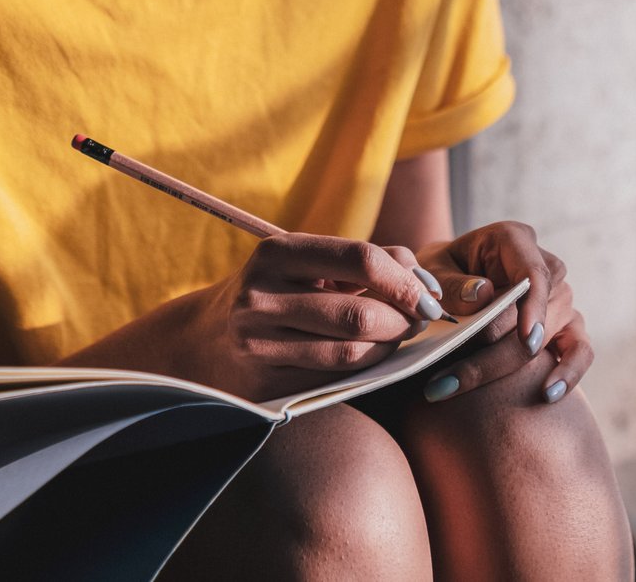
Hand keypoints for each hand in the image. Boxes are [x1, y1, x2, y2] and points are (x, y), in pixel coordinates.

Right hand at [197, 233, 446, 399]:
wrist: (205, 339)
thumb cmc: (275, 293)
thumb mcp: (306, 263)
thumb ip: (365, 262)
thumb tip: (422, 278)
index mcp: (277, 253)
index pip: (360, 258)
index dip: (405, 279)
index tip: (429, 294)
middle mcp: (262, 296)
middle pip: (360, 314)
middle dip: (403, 319)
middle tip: (419, 319)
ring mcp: (259, 343)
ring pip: (351, 352)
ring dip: (390, 346)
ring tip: (398, 335)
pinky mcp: (265, 382)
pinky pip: (335, 377)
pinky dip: (367, 366)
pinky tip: (373, 355)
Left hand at [414, 222, 589, 404]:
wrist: (450, 282)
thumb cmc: (440, 272)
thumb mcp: (432, 269)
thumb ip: (451, 282)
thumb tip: (483, 295)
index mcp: (515, 240)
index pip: (534, 273)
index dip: (533, 307)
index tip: (526, 339)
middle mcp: (547, 267)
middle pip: (537, 315)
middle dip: (494, 352)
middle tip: (447, 379)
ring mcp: (560, 299)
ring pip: (549, 339)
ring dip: (506, 369)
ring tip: (467, 390)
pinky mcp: (567, 326)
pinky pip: (581, 351)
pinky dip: (569, 373)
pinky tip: (548, 395)